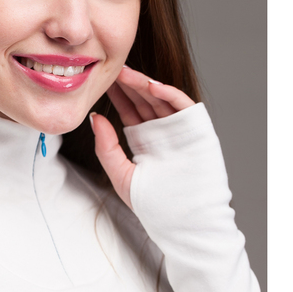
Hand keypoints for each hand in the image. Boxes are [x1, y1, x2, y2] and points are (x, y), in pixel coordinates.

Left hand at [90, 66, 195, 209]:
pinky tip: (152, 86)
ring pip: (162, 99)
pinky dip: (170, 93)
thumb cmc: (154, 206)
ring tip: (126, 73)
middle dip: (128, 84)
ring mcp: (180, 130)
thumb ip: (106, 147)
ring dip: (145, 84)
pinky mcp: (198, 131)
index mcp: (146, 140)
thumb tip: (94, 117)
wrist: (184, 223)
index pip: (130, 110)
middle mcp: (163, 132)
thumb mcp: (121, 174)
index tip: (102, 79)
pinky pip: (184, 106)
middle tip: (112, 68)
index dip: (117, 94)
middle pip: (144, 100)